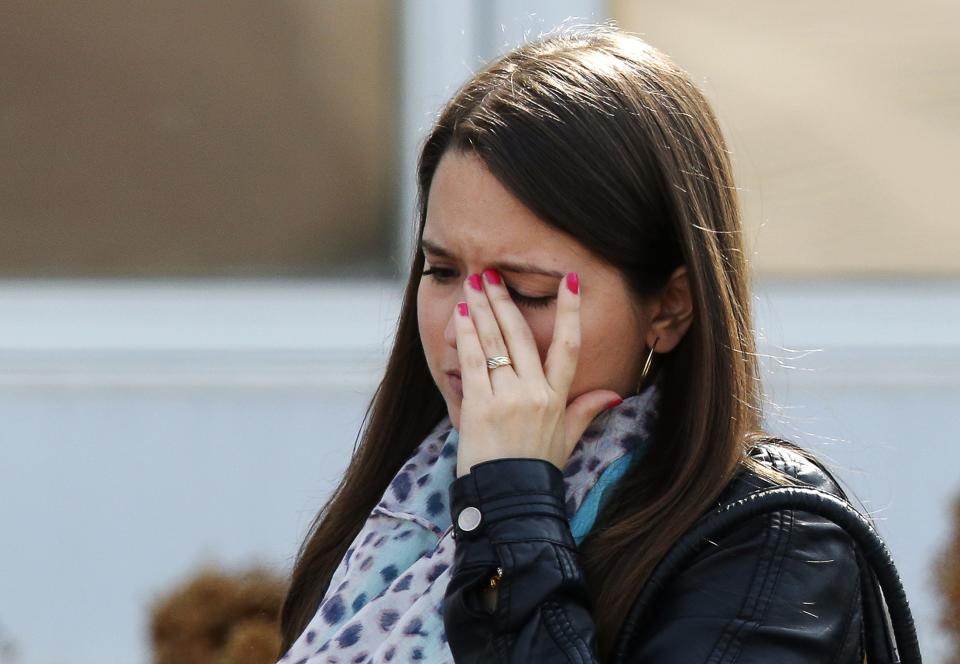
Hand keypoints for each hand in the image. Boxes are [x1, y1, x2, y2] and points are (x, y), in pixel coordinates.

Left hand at [454, 269, 622, 477]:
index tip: (569, 280)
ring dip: (482, 310)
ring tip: (473, 285)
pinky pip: (473, 361)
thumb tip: (614, 395)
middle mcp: (535, 392)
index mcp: (558, 398)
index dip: (570, 310)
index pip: (569, 345)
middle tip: (492, 275)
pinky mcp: (481, 406)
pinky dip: (466, 335)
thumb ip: (586, 411)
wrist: (511, 500)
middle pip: (521, 335)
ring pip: (494, 342)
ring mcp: (508, 398)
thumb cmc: (536, 471)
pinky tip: (460, 315)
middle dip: (505, 301)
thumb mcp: (567, 439)